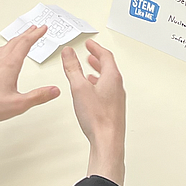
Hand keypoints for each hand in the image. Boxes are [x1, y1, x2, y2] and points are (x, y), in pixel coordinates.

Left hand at [0, 25, 60, 133]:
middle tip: (36, 28)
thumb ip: (38, 96)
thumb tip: (54, 90)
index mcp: (9, 65)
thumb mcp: (19, 104)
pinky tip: (5, 53)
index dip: (36, 34)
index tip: (43, 28)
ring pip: (7, 45)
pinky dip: (8, 47)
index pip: (25, 43)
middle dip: (28, 33)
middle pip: (16, 41)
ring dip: (17, 39)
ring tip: (23, 37)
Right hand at [62, 40, 126, 184]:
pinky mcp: (113, 109)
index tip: (90, 43)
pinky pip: (107, 91)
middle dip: (98, 58)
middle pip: (108, 67)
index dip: (96, 48)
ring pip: (108, 79)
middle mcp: (117, 87)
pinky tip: (91, 93)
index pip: (106, 56)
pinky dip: (98, 85)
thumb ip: (73, 68)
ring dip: (98, 72)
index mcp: (111, 77)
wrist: (108, 141)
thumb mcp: (79, 88)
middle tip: (90, 53)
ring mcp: (117, 98)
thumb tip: (68, 52)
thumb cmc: (98, 118)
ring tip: (89, 71)